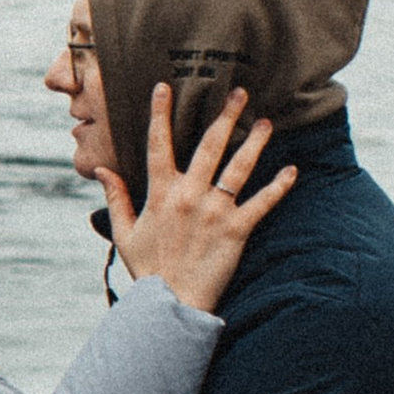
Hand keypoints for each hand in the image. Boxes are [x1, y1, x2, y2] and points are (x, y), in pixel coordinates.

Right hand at [99, 84, 295, 314]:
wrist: (169, 306)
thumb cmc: (147, 270)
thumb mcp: (124, 233)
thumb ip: (115, 198)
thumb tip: (101, 170)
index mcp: (160, 193)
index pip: (158, 144)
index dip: (159, 113)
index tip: (164, 86)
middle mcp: (189, 195)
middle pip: (209, 146)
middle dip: (226, 116)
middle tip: (241, 93)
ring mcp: (214, 212)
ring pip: (239, 168)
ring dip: (255, 142)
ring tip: (267, 122)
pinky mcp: (236, 231)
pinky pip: (262, 204)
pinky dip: (279, 187)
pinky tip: (292, 170)